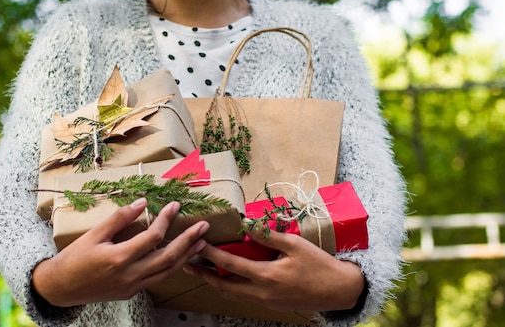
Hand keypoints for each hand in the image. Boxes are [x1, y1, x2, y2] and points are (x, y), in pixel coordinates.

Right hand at [32, 198, 208, 306]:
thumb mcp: (93, 234)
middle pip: (168, 257)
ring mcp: (132, 286)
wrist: (60, 288)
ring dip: (186, 256)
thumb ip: (119, 218)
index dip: (166, 219)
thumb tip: (142, 202)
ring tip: (200, 241)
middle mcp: (130, 275)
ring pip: (167, 272)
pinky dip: (172, 266)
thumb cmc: (73, 258)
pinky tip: (180, 256)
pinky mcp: (132, 292)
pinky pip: (158, 278)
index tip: (175, 205)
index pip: (152, 237)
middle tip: (203, 226)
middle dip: (188, 241)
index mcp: (119, 258)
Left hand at [185, 227, 364, 312]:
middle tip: (188, 265)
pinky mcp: (273, 304)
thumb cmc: (319, 265)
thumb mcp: (295, 245)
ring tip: (205, 271)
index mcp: (266, 276)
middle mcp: (262, 293)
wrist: (340, 290)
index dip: (211, 254)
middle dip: (205, 276)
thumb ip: (268, 236)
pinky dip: (234, 286)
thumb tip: (246, 226)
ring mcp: (267, 301)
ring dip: (218, 282)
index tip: (197, 244)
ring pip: (234, 294)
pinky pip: (246, 296)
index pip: (230, 264)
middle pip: (224, 286)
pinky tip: (233, 276)